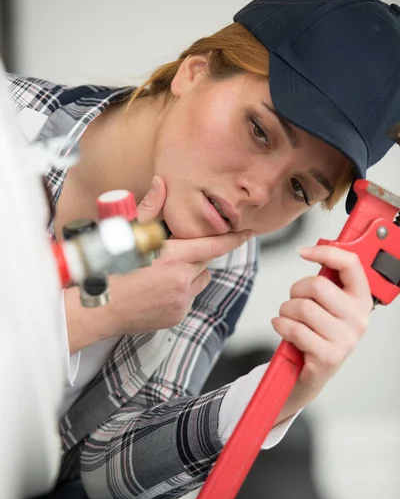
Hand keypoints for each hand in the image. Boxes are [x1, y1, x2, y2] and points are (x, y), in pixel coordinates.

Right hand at [102, 176, 251, 336]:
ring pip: (198, 280)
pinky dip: (179, 292)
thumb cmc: (109, 268)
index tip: (248, 233)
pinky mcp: (177, 315)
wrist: (97, 308)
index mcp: (172, 257)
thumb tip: (161, 183)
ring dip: (188, 274)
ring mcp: (181, 300)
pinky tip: (155, 290)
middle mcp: (181, 280)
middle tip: (168, 255)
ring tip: (159, 274)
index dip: (233, 239)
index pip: (213, 245)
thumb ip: (150, 208)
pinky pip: (188, 298)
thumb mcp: (127, 233)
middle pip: (204, 261)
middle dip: (193, 255)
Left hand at [272, 245, 372, 422]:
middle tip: (294, 302)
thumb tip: (314, 250)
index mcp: (361, 300)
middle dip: (295, 291)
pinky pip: (295, 329)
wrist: (310, 374)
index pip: (350, 264)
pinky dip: (281, 326)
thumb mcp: (328, 305)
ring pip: (302, 307)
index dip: (324, 252)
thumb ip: (327, 280)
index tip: (303, 252)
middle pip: (317, 285)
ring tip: (289, 319)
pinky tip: (284, 329)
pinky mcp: (328, 356)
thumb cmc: (317, 334)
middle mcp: (358, 319)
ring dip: (285, 311)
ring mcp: (345, 339)